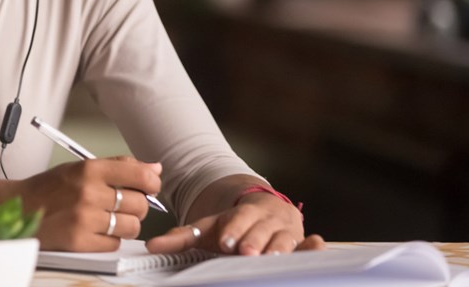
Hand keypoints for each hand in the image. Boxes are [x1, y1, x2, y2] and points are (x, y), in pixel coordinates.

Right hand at [18, 156, 161, 251]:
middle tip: (122, 205)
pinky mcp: (79, 241)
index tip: (150, 186)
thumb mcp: (80, 167)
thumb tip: (154, 168)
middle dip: (136, 206)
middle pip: (139, 204)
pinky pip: (115, 244)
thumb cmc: (49, 188)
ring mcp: (84, 218)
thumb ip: (119, 166)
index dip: (151, 183)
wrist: (17, 208)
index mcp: (89, 169)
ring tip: (109, 219)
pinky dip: (109, 240)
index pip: (139, 175)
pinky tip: (96, 231)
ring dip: (125, 225)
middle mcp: (88, 193)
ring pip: (132, 226)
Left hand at [146, 193, 324, 255]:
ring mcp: (285, 231)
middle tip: (247, 252)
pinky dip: (314, 246)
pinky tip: (317, 245)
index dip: (234, 229)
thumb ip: (181, 238)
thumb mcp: (209, 228)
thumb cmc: (233, 226)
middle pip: (261, 230)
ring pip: (284, 239)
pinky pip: (309, 245)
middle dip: (255, 241)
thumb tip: (151, 245)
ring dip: (280, 247)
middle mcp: (266, 220)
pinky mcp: (301, 242)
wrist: (264, 211)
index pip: (237, 221)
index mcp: (242, 214)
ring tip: (273, 258)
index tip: (227, 241)